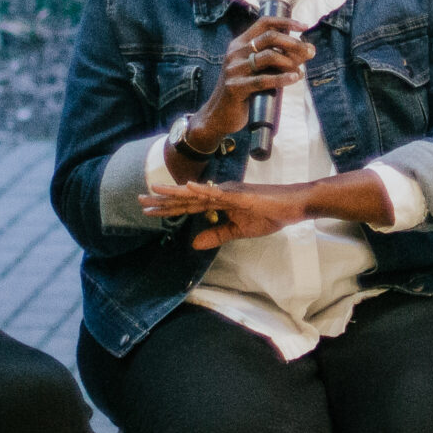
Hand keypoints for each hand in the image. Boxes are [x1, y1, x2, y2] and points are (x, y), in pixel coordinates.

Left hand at [140, 179, 311, 248]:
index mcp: (219, 202)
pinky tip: (188, 188)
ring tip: (153, 190)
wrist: (292, 205)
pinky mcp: (239, 195)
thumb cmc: (269, 215)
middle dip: (162, 200)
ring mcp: (228, 193)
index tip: (148, 209)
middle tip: (139, 200)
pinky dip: (203, 190)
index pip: (188, 206)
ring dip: (174, 193)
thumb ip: (216, 234)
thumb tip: (193, 244)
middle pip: (186, 198)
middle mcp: (219, 193)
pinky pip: (218, 193)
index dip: (168, 208)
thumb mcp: (239, 230)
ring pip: (196, 193)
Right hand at [191, 17, 315, 148]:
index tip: (304, 26)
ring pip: (269, 56)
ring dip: (290, 62)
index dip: (286, 22)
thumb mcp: (258, 70)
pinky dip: (282, 78)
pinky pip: (263, 80)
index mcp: (240, 44)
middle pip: (270, 37)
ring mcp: (234, 69)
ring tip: (300, 71)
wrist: (219, 115)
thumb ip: (277, 59)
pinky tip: (295, 78)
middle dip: (294, 43)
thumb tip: (308, 51)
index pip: (264, 23)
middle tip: (310, 52)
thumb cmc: (244, 91)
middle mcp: (235, 52)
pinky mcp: (235, 86)